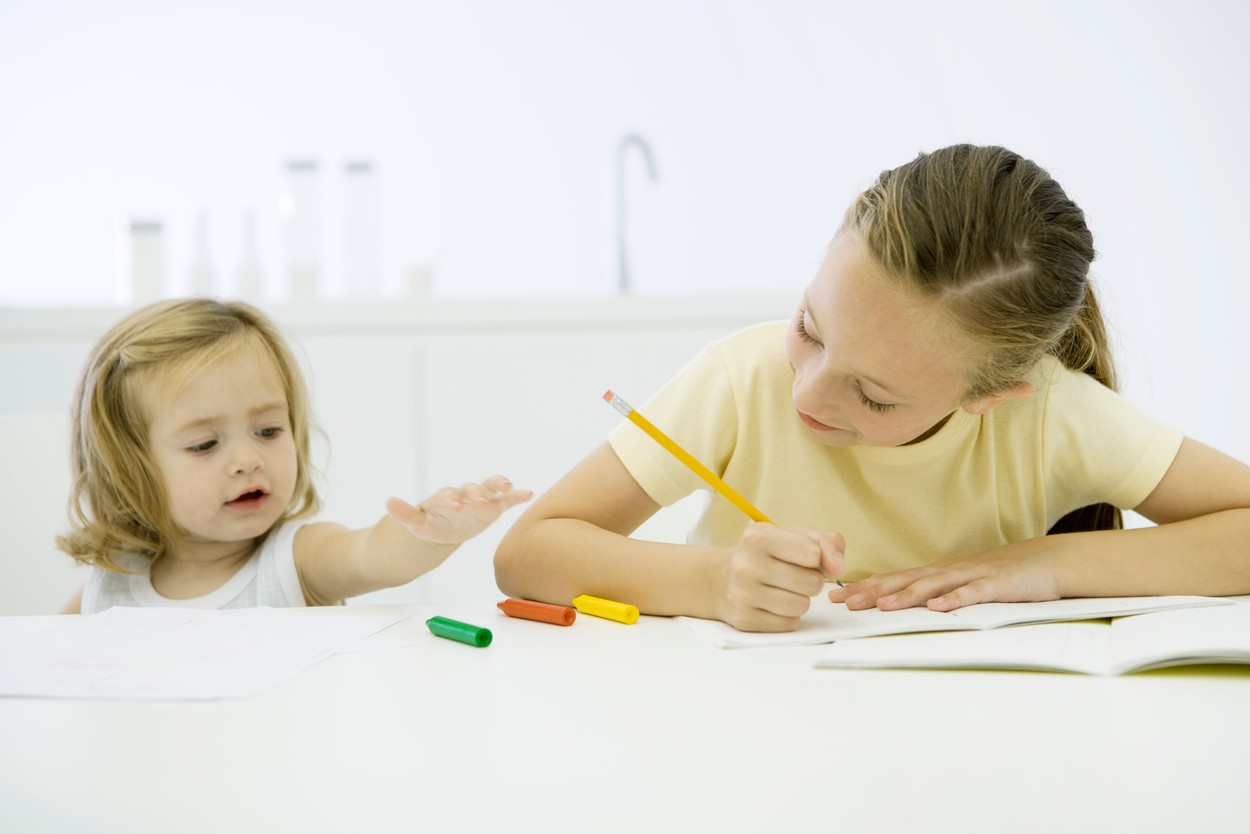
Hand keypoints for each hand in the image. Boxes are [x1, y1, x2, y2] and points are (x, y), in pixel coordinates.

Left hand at [386, 475, 532, 544]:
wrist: (444, 528)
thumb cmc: (429, 523)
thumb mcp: (415, 522)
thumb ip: (404, 513)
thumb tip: (388, 501)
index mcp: (446, 498)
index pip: (450, 495)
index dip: (453, 500)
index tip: (455, 506)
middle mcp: (464, 494)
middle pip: (472, 488)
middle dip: (477, 493)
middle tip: (480, 500)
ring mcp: (480, 499)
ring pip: (490, 488)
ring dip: (498, 485)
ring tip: (509, 486)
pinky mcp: (493, 508)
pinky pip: (506, 501)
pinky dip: (517, 496)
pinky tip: (528, 493)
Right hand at [713, 522, 843, 631]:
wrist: (722, 578)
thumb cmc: (767, 554)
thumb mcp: (795, 536)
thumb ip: (827, 542)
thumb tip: (838, 568)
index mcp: (758, 537)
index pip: (812, 553)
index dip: (817, 558)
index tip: (805, 557)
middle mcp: (746, 564)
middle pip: (812, 583)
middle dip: (812, 581)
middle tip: (795, 576)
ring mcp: (743, 594)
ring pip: (802, 606)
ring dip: (801, 600)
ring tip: (786, 590)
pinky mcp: (744, 619)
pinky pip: (789, 624)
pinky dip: (789, 616)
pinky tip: (774, 604)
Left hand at [827, 541, 1061, 611]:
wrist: (1046, 562)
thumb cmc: (1001, 576)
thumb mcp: (962, 584)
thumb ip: (935, 593)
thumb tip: (902, 606)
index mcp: (938, 573)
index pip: (894, 579)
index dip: (865, 587)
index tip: (837, 597)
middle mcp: (948, 571)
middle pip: (905, 580)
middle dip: (873, 591)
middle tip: (845, 602)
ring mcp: (971, 576)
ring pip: (933, 585)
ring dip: (906, 595)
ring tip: (882, 605)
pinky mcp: (995, 585)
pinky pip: (971, 593)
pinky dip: (954, 600)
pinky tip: (937, 608)